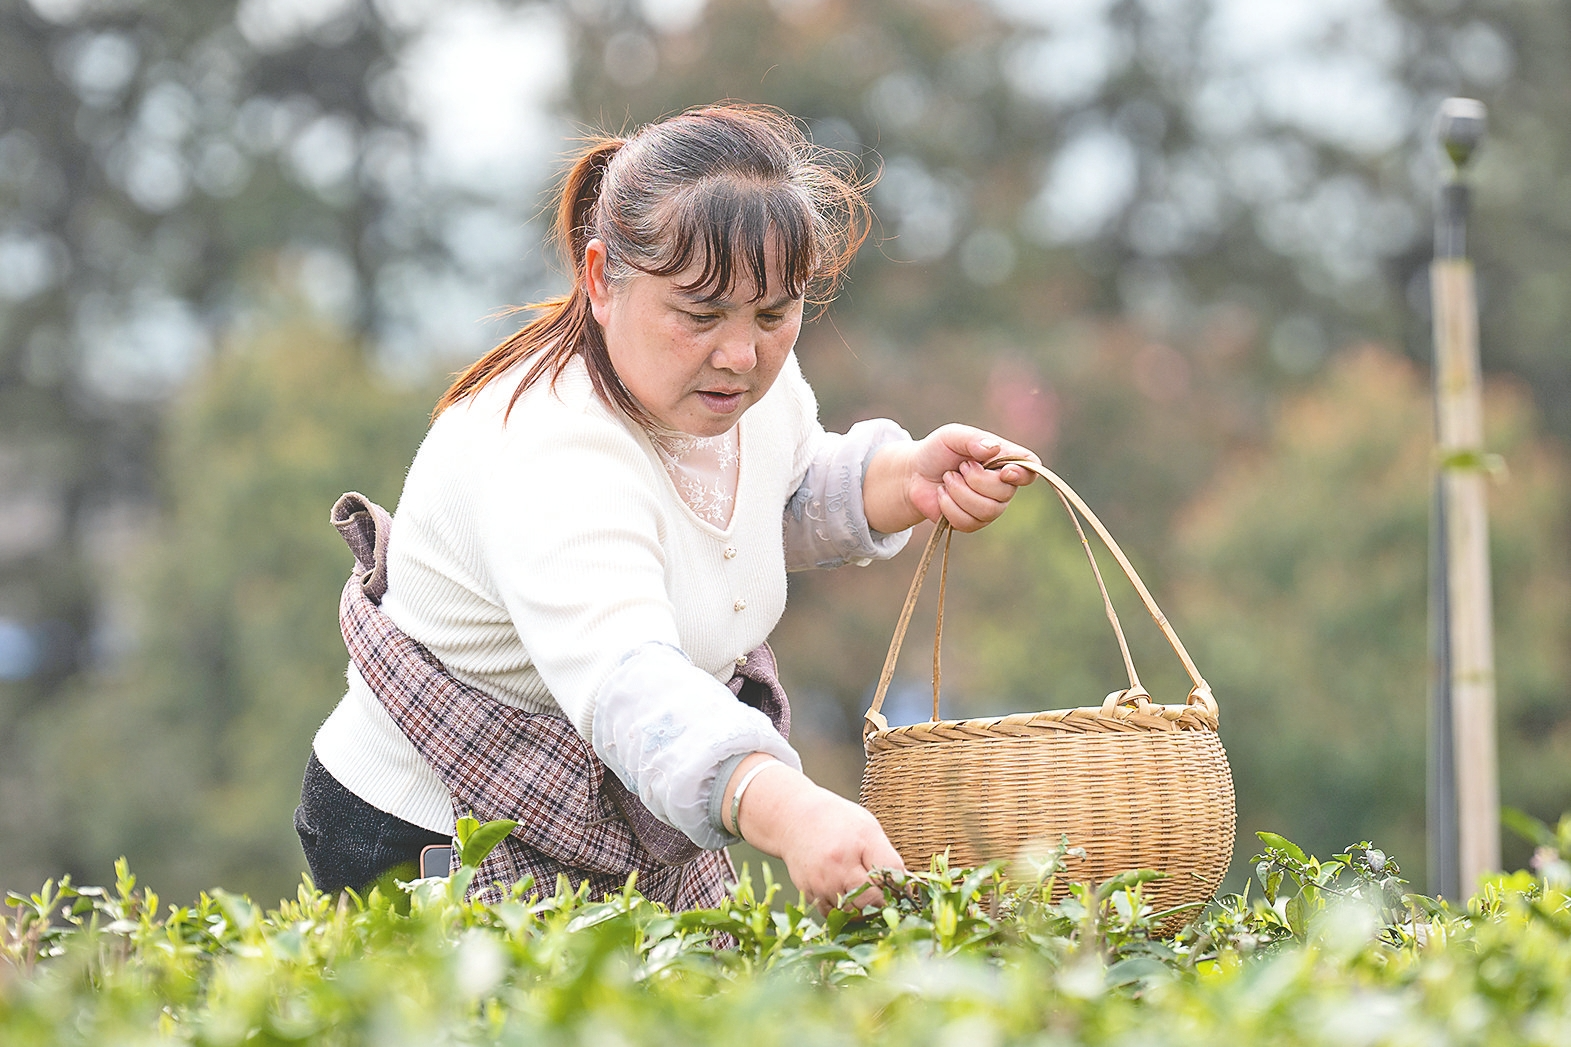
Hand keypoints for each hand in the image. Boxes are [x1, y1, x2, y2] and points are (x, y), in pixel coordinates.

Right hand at [724, 754, 904, 908]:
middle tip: (886, 893)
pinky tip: (848, 893)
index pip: (888, 883)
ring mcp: (819, 886)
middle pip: (871, 904)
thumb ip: (888, 859)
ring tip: (868, 893)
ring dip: (865, 909)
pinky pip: (835, 914)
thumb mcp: (869, 829)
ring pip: (853, 914)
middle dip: (883, 902)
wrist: (794, 819)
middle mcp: (834, 872)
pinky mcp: (809, 895)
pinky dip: (846, 909)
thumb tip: (907, 889)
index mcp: (854, 851)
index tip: (902, 886)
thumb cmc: (838, 821)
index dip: (900, 887)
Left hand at [864, 424, 1039, 533]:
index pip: (1030, 468)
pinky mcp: (972, 523)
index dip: (1023, 473)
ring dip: (960, 493)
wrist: (913, 473)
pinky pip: (969, 523)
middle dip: (975, 480)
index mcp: (1004, 460)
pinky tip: (942, 495)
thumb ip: (972, 439)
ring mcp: (989, 506)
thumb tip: (993, 449)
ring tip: (947, 480)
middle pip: (1005, 493)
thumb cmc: (937, 451)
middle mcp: (1002, 485)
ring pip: (988, 510)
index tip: (1004, 471)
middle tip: (958, 468)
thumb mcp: (951, 436)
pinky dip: (950, 507)